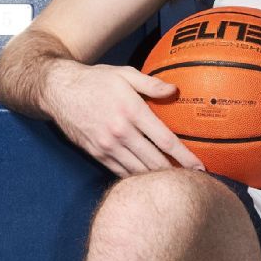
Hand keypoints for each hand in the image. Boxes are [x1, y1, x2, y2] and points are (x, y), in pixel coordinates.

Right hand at [42, 61, 204, 176]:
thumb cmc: (96, 80)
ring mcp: (107, 146)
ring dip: (158, 180)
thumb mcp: (125, 73)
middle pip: (154, 161)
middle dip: (176, 174)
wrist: (58, 91)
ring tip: (176, 186)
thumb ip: (151, 83)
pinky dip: (137, 179)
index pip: (165, 140)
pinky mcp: (96, 154)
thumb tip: (175, 91)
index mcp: (132, 111)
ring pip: (138, 171)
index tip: (201, 167)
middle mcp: (120, 132)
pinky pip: (121, 172)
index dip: (185, 156)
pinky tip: (150, 182)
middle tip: (195, 182)